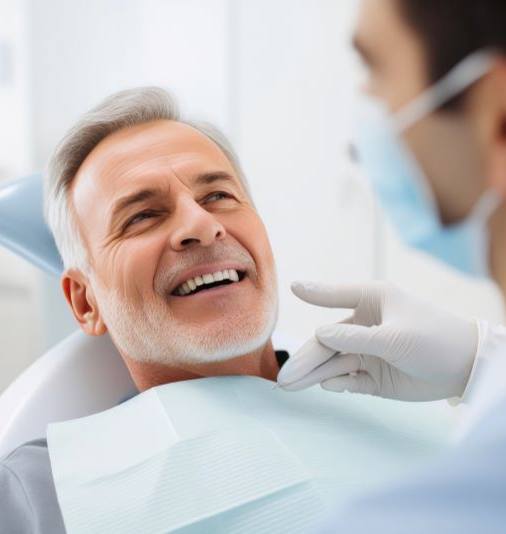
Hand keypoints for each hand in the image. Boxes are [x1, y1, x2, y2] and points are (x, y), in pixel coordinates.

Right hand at [277, 281, 478, 400]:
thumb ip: (353, 337)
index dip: (313, 293)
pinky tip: (328, 386)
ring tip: (290, 387)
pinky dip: (338, 384)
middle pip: (327, 341)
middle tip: (284, 378)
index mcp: (371, 302)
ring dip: (314, 374)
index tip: (294, 287)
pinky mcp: (373, 376)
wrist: (467, 370)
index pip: (335, 296)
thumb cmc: (434, 339)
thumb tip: (318, 334)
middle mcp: (364, 325)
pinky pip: (348, 380)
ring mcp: (367, 352)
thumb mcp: (392, 336)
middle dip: (305, 359)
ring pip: (333, 363)